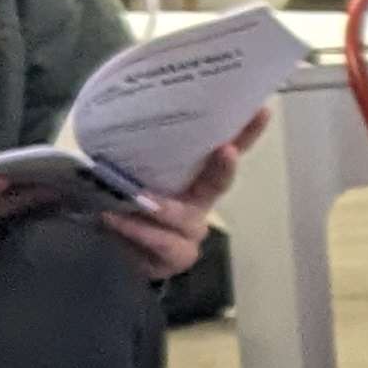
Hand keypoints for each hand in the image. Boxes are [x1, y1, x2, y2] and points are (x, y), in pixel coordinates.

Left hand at [99, 107, 269, 280]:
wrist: (107, 249)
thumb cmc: (116, 202)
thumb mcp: (120, 169)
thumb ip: (123, 148)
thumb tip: (114, 112)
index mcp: (192, 175)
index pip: (223, 148)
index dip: (245, 132)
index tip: (260, 111)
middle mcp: (198, 201)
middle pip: (219, 184)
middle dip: (224, 167)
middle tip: (225, 151)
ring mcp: (191, 232)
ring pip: (187, 219)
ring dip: (163, 208)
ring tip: (134, 198)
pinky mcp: (178, 257)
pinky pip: (166, 245)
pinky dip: (140, 231)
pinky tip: (115, 220)